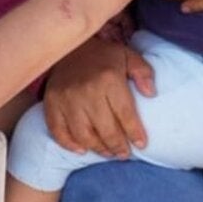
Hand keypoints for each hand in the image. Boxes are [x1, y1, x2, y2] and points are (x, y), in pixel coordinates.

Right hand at [43, 36, 154, 157]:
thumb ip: (143, 73)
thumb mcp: (128, 56)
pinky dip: (69, 144)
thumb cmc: (102, 56)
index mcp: (109, 79)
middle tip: (124, 154)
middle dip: (118, 147)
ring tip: (107, 152)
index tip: (141, 144)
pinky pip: (58, 131)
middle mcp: (87, 90)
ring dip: (98, 149)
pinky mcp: (51, 102)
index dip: (135, 133)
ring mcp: (67, 98)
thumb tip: (151, 94)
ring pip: (83, 135)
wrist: (69, 46)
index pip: (125, 114)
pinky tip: (82, 149)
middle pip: (105, 130)